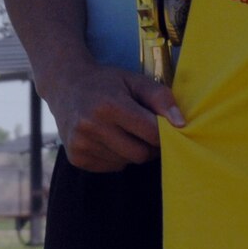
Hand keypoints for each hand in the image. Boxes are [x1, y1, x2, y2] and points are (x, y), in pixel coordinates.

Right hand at [44, 58, 184, 171]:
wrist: (66, 86)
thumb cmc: (107, 82)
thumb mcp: (135, 80)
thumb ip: (161, 98)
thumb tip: (181, 124)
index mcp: (110, 106)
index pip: (151, 133)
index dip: (164, 132)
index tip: (165, 126)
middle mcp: (91, 127)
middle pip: (140, 153)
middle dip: (150, 145)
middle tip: (148, 131)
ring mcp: (81, 145)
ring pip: (127, 162)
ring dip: (133, 151)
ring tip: (125, 130)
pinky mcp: (76, 158)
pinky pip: (112, 167)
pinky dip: (118, 157)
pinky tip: (110, 138)